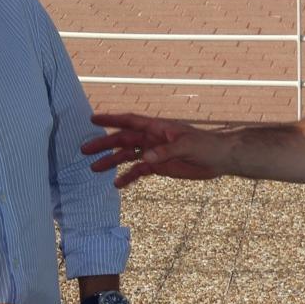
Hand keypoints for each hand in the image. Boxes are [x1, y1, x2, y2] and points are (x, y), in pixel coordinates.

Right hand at [83, 113, 226, 187]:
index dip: (111, 119)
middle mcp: (152, 138)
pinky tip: (117, 184)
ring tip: (94, 168)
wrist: (219, 159)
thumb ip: (165, 152)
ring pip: (127, 155)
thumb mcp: (187, 146)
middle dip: (104, 144)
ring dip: (111, 161)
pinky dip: (128, 176)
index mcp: (157, 128)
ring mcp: (154, 152)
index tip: (93, 119)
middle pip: (123, 139)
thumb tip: (145, 157)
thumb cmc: (206, 145)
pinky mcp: (159, 166)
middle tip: (85, 150)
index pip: (130, 121)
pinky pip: (139, 170)